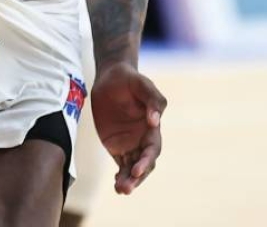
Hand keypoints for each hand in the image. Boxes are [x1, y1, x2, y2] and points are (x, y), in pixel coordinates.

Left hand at [91, 61, 166, 194]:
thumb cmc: (130, 79)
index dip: (146, 161)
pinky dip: (120, 176)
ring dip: (128, 181)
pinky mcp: (116, 145)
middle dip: (137, 177)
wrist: (111, 77)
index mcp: (152, 129)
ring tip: (121, 190)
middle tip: (127, 187)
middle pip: (143, 164)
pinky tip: (117, 185)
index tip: (137, 170)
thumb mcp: (143, 84)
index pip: (152, 150)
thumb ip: (153, 101)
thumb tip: (155, 121)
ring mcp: (130, 144)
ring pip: (132, 168)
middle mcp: (142, 140)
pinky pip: (121, 164)